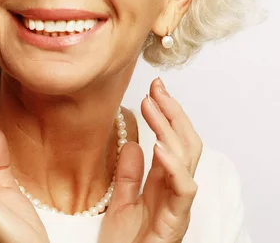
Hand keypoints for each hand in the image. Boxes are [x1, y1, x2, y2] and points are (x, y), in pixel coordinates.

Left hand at [98, 78, 202, 242]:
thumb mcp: (121, 201)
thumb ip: (129, 174)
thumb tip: (132, 143)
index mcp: (162, 183)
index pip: (172, 140)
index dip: (165, 114)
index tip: (152, 89)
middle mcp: (174, 189)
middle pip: (184, 142)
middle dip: (172, 112)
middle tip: (156, 88)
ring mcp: (177, 204)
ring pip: (187, 158)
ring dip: (170, 128)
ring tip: (153, 106)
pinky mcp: (176, 220)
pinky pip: (183, 189)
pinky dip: (175, 165)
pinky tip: (159, 145)